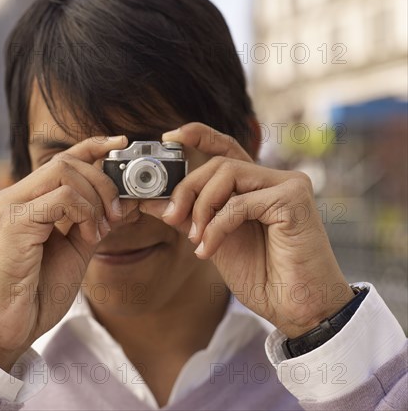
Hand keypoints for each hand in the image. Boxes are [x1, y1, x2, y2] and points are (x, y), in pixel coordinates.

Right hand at [0, 135, 127, 370]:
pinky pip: (61, 198)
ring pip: (64, 171)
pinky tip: (89, 236)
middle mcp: (13, 197)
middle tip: (118, 213)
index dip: (92, 146)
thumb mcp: (73, 252)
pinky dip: (85, 212)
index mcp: (25, 202)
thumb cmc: (33, 294)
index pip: (60, 159)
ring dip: (96, 197)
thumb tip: (124, 202)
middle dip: (103, 181)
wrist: (1, 331)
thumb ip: (92, 224)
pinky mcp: (13, 223)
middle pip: (66, 161)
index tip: (120, 144)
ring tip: (101, 230)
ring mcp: (9, 207)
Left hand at [141, 123, 354, 337]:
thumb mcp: (213, 240)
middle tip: (170, 215)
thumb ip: (187, 216)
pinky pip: (239, 202)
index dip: (199, 136)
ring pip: (227, 173)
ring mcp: (288, 186)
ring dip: (201, 207)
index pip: (227, 148)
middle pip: (219, 163)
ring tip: (196, 239)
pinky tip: (208, 250)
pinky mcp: (293, 200)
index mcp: (258, 186)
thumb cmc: (263, 276)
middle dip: (187, 188)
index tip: (170, 136)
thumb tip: (149, 200)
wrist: (296, 308)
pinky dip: (216, 226)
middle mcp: (275, 180)